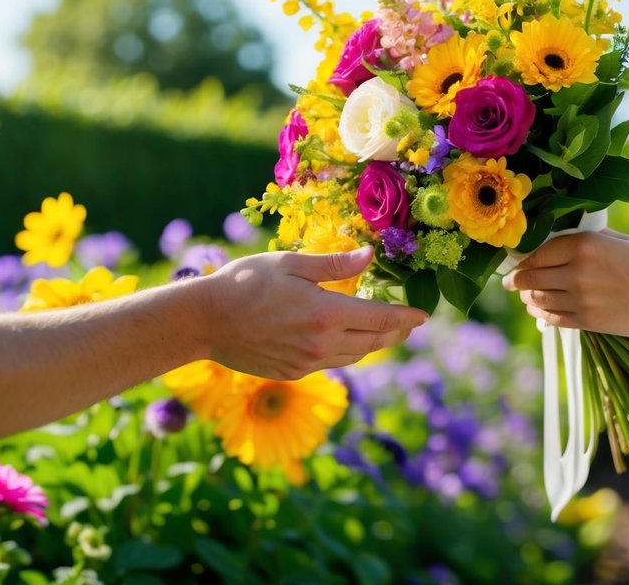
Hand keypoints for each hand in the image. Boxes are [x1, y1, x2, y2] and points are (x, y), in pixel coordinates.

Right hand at [202, 247, 428, 379]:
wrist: (205, 321)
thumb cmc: (244, 282)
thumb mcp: (290, 264)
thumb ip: (334, 264)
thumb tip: (369, 256)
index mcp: (325, 313)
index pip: (380, 319)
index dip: (406, 318)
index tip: (424, 315)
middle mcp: (321, 343)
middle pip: (374, 342)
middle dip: (397, 333)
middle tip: (410, 324)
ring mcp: (307, 362)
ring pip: (355, 356)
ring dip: (374, 344)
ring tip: (384, 331)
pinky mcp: (293, 372)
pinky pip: (332, 363)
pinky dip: (348, 351)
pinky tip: (346, 339)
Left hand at [501, 229, 628, 338]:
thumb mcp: (619, 241)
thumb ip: (587, 238)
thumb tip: (557, 236)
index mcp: (584, 245)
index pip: (537, 251)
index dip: (521, 259)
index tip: (514, 262)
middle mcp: (578, 271)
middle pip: (531, 277)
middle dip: (515, 281)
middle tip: (509, 282)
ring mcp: (581, 298)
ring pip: (538, 299)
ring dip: (527, 298)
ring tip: (525, 296)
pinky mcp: (588, 321)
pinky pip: (553, 318)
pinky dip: (541, 314)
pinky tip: (539, 311)